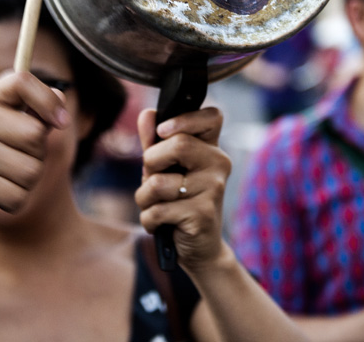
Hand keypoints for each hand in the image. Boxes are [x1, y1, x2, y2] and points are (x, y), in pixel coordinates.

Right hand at [0, 71, 69, 230]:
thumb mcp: (10, 126)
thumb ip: (36, 112)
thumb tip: (60, 97)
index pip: (22, 82)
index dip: (48, 100)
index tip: (61, 121)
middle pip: (36, 134)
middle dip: (37, 154)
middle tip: (15, 158)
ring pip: (31, 170)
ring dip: (27, 181)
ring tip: (4, 176)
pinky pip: (17, 195)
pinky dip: (15, 199)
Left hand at [134, 106, 228, 268]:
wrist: (199, 247)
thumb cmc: (179, 202)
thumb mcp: (164, 168)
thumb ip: (154, 141)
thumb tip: (147, 114)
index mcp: (211, 147)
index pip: (212, 116)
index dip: (185, 118)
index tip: (163, 131)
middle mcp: (218, 163)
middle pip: (177, 145)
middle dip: (150, 163)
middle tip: (154, 179)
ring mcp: (213, 189)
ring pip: (159, 182)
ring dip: (144, 198)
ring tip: (156, 205)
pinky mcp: (202, 214)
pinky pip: (157, 210)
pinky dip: (148, 219)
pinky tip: (160, 224)